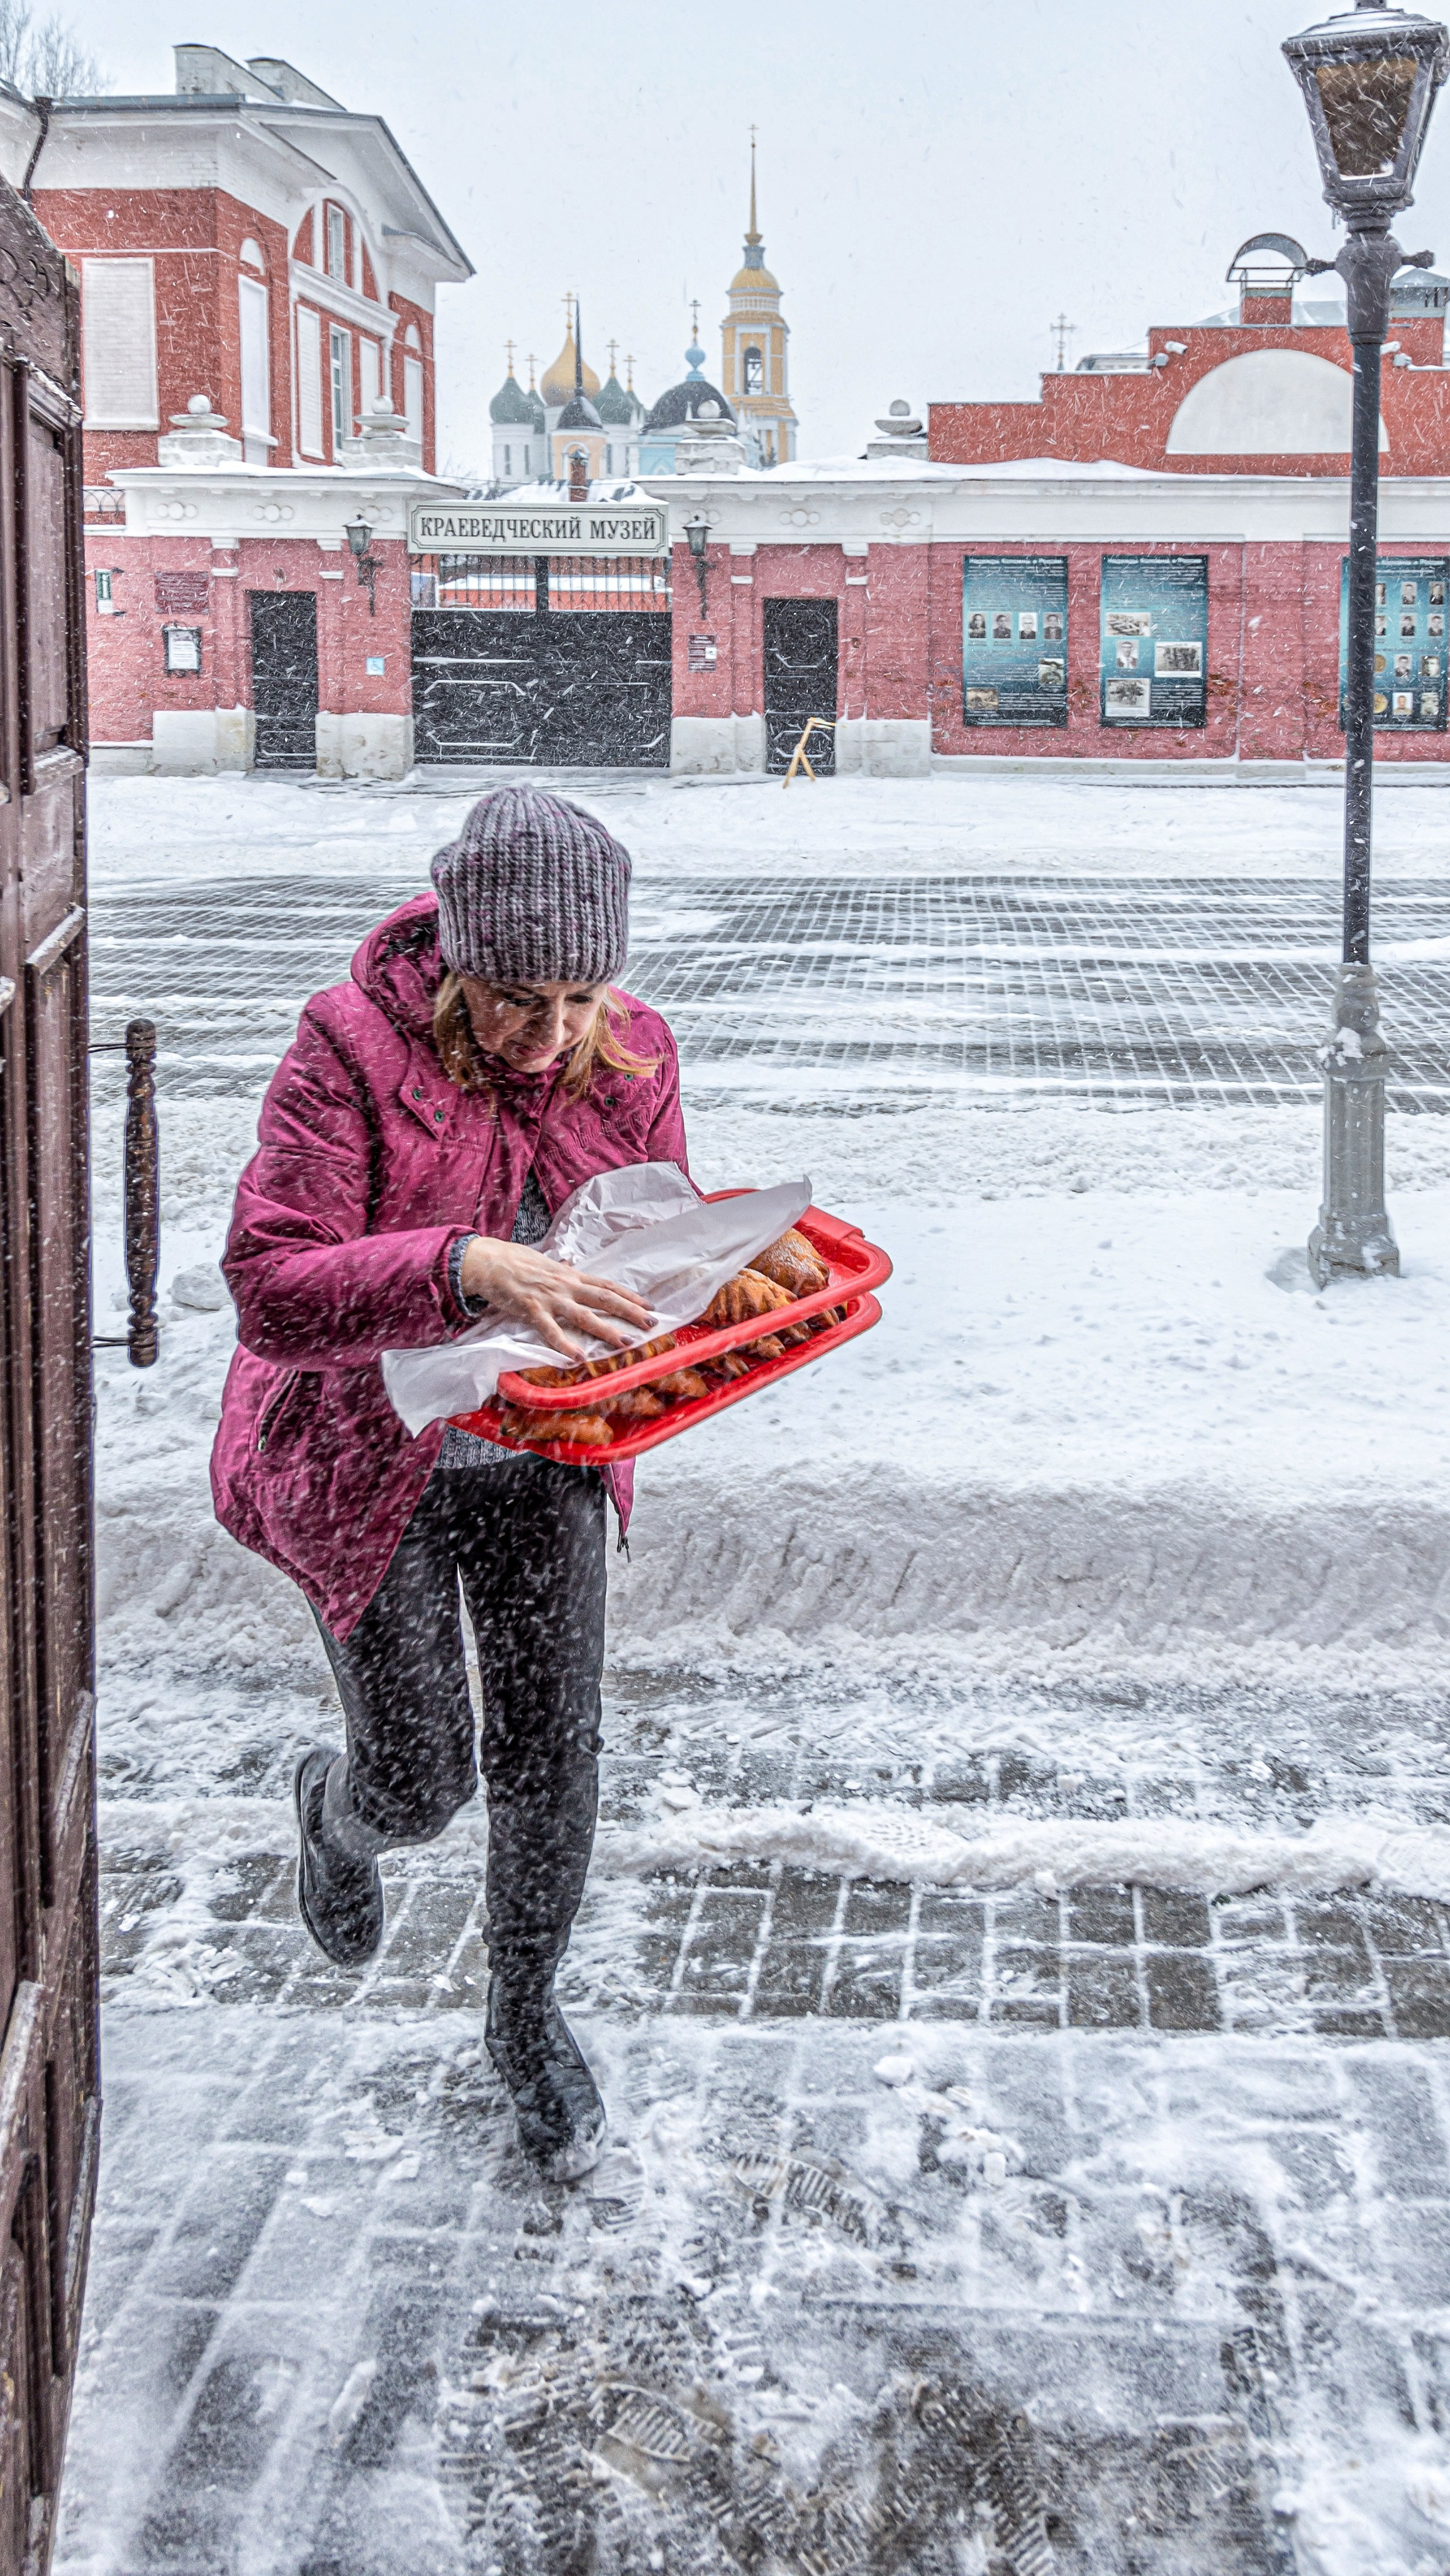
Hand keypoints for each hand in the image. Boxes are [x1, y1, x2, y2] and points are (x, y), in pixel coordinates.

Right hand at [458, 1236, 653, 1360]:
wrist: (487, 1261)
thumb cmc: (514, 1261)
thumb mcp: (544, 1263)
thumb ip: (559, 1268)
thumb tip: (569, 1263)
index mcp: (570, 1275)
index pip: (607, 1286)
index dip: (630, 1296)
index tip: (650, 1306)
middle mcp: (566, 1285)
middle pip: (605, 1299)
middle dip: (630, 1312)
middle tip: (651, 1324)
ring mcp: (550, 1297)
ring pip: (584, 1316)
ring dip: (606, 1330)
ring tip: (626, 1343)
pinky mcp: (531, 1309)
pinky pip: (551, 1330)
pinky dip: (565, 1344)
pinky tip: (578, 1357)